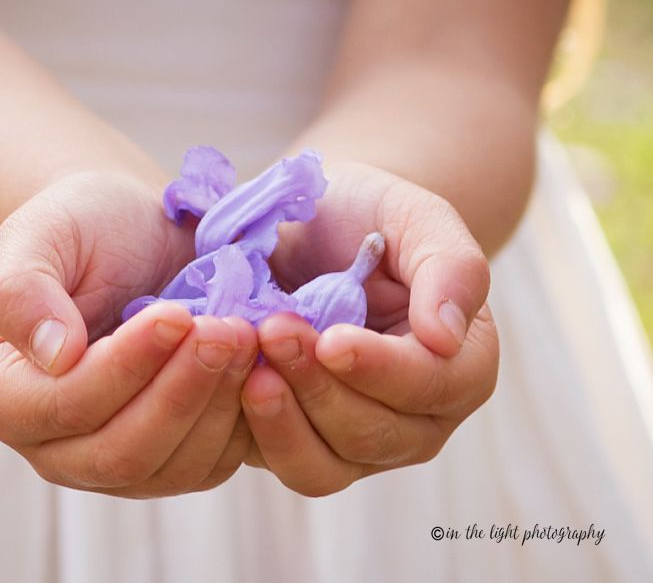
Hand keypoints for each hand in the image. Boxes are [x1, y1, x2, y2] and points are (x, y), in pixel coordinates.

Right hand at [0, 172, 256, 496]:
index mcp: (6, 395)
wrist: (129, 236)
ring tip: (249, 339)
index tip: (176, 314)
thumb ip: (23, 290)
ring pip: (172, 469)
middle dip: (182, 392)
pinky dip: (242, 424)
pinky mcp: (168, 460)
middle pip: (121, 451)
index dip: (127, 366)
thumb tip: (55, 354)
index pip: (67, 404)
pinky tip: (260, 369)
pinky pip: (209, 466)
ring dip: (219, 407)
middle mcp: (53, 445)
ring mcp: (112, 462)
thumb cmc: (81, 229)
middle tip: (230, 331)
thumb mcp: (39, 235)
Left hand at [240, 162, 498, 495]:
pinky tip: (225, 382)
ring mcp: (355, 442)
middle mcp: (415, 421)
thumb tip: (445, 337)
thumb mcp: (417, 218)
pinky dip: (250, 430)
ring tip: (246, 368)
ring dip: (281, 420)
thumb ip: (451, 267)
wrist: (315, 227)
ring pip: (322, 467)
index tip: (332, 340)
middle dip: (318, 387)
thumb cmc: (372, 217)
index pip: (428, 387)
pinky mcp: (298, 443)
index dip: (379, 369)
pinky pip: (277, 460)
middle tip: (273, 331)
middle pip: (372, 434)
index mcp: (459, 367)